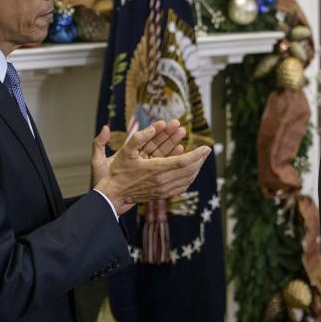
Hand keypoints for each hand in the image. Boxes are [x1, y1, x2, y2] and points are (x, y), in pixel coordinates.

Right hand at [95, 124, 210, 215]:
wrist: (113, 194)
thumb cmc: (118, 171)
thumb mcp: (125, 151)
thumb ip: (139, 137)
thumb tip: (154, 126)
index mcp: (155, 169)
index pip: (183, 161)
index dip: (197, 154)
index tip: (206, 147)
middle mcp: (162, 181)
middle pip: (188, 170)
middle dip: (200, 159)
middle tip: (207, 151)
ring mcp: (163, 190)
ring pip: (187, 179)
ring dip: (196, 168)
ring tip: (201, 159)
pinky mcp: (162, 195)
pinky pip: (182, 186)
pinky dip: (190, 178)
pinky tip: (192, 171)